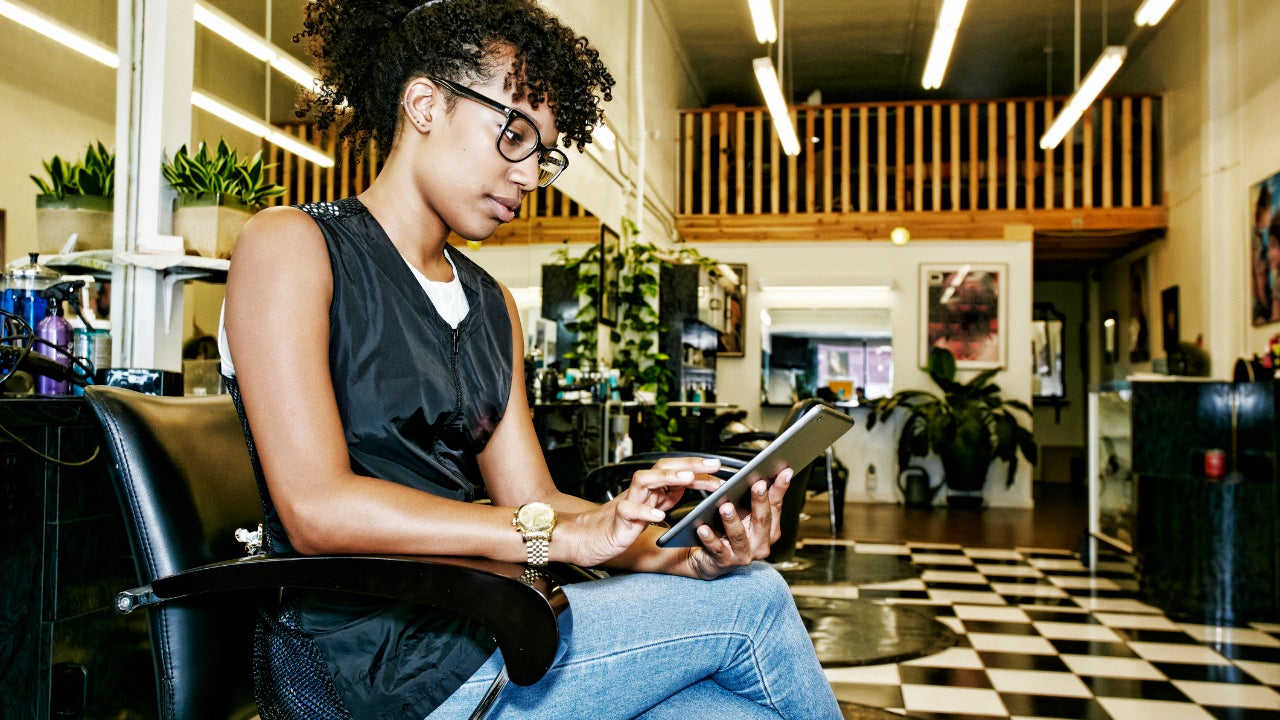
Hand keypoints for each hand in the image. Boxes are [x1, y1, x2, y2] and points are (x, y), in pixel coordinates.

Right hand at [558, 457, 723, 566]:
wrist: (591, 538)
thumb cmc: (623, 522)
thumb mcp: (653, 506)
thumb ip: (670, 493)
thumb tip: (694, 481)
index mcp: (651, 487)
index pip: (675, 469)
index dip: (697, 466)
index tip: (718, 466)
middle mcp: (641, 489)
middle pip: (663, 467)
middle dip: (689, 464)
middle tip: (713, 466)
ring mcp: (629, 500)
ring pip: (645, 480)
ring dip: (667, 478)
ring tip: (688, 479)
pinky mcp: (618, 518)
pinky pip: (629, 510)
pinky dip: (644, 511)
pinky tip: (660, 517)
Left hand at [687, 468, 791, 579]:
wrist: (711, 559)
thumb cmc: (730, 532)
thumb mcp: (746, 514)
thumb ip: (757, 498)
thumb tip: (766, 473)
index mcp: (769, 530)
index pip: (776, 505)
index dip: (780, 488)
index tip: (784, 472)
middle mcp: (760, 544)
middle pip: (762, 520)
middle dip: (760, 501)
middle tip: (757, 484)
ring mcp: (743, 555)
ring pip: (739, 535)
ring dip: (732, 520)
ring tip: (725, 506)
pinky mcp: (724, 562)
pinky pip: (717, 549)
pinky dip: (709, 538)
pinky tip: (702, 527)